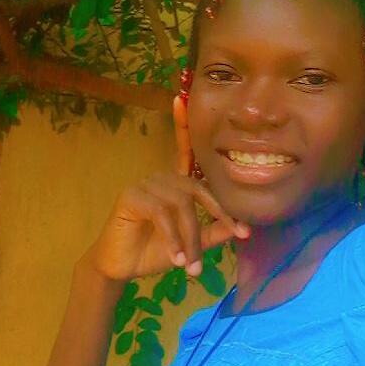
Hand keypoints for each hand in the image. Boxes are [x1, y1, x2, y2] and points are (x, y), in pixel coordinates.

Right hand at [77, 94, 250, 281]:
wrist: (121, 267)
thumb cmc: (155, 251)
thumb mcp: (191, 244)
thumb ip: (214, 232)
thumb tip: (243, 227)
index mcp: (175, 184)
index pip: (184, 152)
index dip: (182, 125)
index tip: (179, 98)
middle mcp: (161, 178)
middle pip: (195, 191)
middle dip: (212, 220)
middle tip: (223, 249)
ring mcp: (145, 184)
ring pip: (181, 205)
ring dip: (190, 239)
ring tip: (192, 266)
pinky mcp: (132, 196)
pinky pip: (161, 213)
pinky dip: (172, 238)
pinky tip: (176, 258)